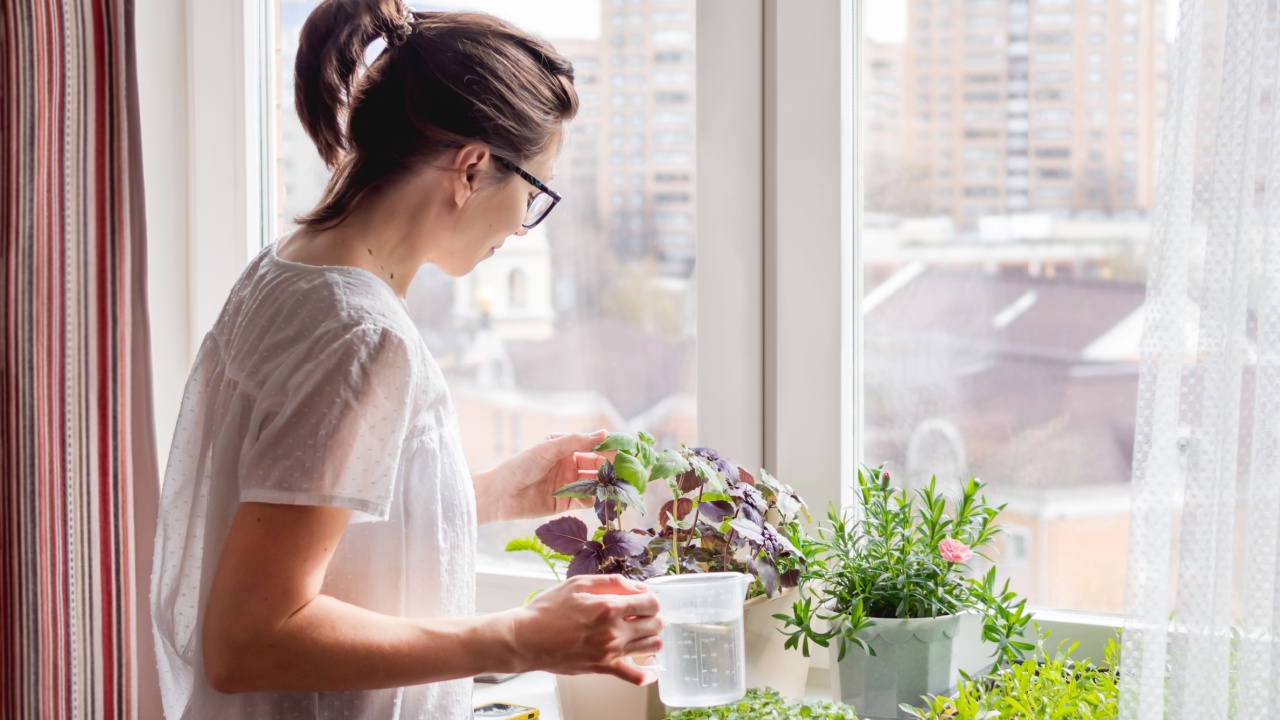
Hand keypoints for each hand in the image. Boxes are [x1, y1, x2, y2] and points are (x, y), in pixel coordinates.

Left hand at [476, 430, 611, 523]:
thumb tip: (604, 433)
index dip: (608, 448)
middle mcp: (568, 465)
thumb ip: (577, 441)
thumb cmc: (521, 465)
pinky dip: (590, 499)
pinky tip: (590, 497)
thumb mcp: (549, 448)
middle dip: (609, 468)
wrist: (500, 494)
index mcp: (565, 448)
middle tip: (622, 471)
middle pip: (596, 466)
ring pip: (593, 484)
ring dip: (602, 484)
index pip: (592, 446)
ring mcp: (567, 484)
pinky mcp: (564, 503)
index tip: (625, 450)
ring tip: (609, 485)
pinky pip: (584, 501)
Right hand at [506, 575, 662, 684]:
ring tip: (640, 631)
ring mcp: (610, 652)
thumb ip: (612, 582)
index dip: (651, 598)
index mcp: (608, 608)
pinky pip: (635, 676)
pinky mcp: (603, 668)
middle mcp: (613, 632)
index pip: (651, 603)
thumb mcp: (578, 584)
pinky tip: (651, 668)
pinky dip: (648, 673)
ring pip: (651, 647)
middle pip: (655, 624)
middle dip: (652, 615)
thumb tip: (639, 587)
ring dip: (652, 637)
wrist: (526, 639)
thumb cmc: (547, 610)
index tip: (643, 598)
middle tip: (640, 613)